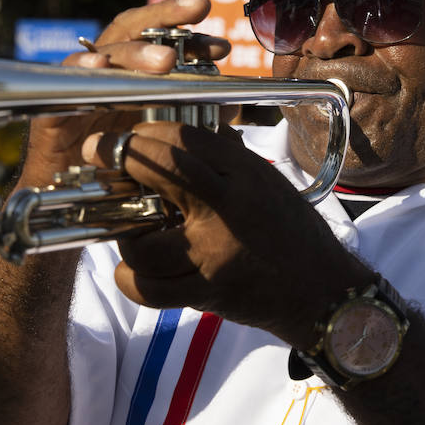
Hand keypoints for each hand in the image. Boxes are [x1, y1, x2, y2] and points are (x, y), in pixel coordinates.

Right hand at [17, 0, 228, 186]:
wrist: (64, 204)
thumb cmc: (112, 170)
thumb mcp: (156, 142)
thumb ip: (187, 121)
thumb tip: (229, 107)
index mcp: (129, 77)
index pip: (157, 41)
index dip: (188, 35)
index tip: (221, 44)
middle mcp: (103, 75)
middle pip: (131, 31)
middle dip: (166, 17)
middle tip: (199, 12)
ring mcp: (77, 89)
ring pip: (104, 54)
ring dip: (135, 53)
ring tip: (165, 61)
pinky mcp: (51, 111)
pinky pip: (64, 84)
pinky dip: (80, 70)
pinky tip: (98, 65)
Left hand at [81, 122, 367, 348]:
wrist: (321, 290)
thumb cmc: (291, 232)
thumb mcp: (265, 182)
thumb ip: (226, 160)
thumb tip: (186, 136)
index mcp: (246, 175)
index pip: (185, 139)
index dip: (145, 134)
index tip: (126, 137)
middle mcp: (230, 208)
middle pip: (161, 169)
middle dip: (120, 158)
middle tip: (102, 156)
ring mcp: (216, 253)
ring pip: (143, 238)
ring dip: (126, 233)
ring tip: (131, 228)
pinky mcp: (209, 290)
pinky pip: (150, 289)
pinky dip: (131, 279)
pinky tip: (132, 270)